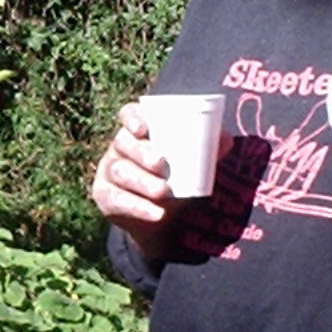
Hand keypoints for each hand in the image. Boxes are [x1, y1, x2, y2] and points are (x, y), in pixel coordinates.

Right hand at [89, 101, 200, 259]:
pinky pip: (118, 199)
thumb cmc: (176, 178)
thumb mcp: (192, 164)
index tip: (144, 129)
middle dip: (141, 152)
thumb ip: (208, 150)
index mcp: (138, 132)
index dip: (132, 117)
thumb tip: (226, 139)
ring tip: (163, 191)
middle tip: (162, 164)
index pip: (128, 114)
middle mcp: (119, 148)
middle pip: (123, 142)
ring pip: (120, 171)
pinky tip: (156, 212)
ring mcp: (109, 171)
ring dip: (142, 181)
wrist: (159, 218)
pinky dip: (138, 207)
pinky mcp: (105, 196)